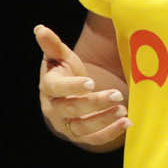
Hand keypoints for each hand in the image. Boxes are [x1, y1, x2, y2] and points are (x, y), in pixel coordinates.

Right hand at [35, 24, 128, 146]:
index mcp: (48, 87)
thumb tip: (40, 29)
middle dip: (95, 103)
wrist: (70, 93)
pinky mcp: (79, 136)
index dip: (73, 86)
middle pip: (72, 108)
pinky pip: (94, 139)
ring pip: (83, 127)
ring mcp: (66, 124)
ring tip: (123, 110)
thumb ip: (52, 44)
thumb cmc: (65, 72)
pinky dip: (110, 133)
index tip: (91, 82)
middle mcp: (54, 109)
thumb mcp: (60, 57)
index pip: (58, 89)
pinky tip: (127, 123)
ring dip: (104, 120)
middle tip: (118, 94)